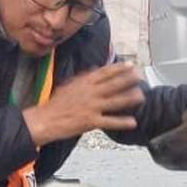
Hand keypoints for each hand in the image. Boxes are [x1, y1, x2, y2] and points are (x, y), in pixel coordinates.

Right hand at [22, 62, 144, 145]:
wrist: (45, 119)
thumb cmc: (55, 104)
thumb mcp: (69, 85)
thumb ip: (83, 78)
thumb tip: (94, 70)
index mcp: (84, 83)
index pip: (105, 72)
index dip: (119, 68)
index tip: (130, 64)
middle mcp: (90, 93)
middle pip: (113, 84)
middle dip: (128, 79)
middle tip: (140, 77)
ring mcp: (91, 107)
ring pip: (115, 101)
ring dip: (129, 98)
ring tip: (141, 96)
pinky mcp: (91, 121)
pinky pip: (110, 121)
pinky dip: (122, 122)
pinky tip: (133, 121)